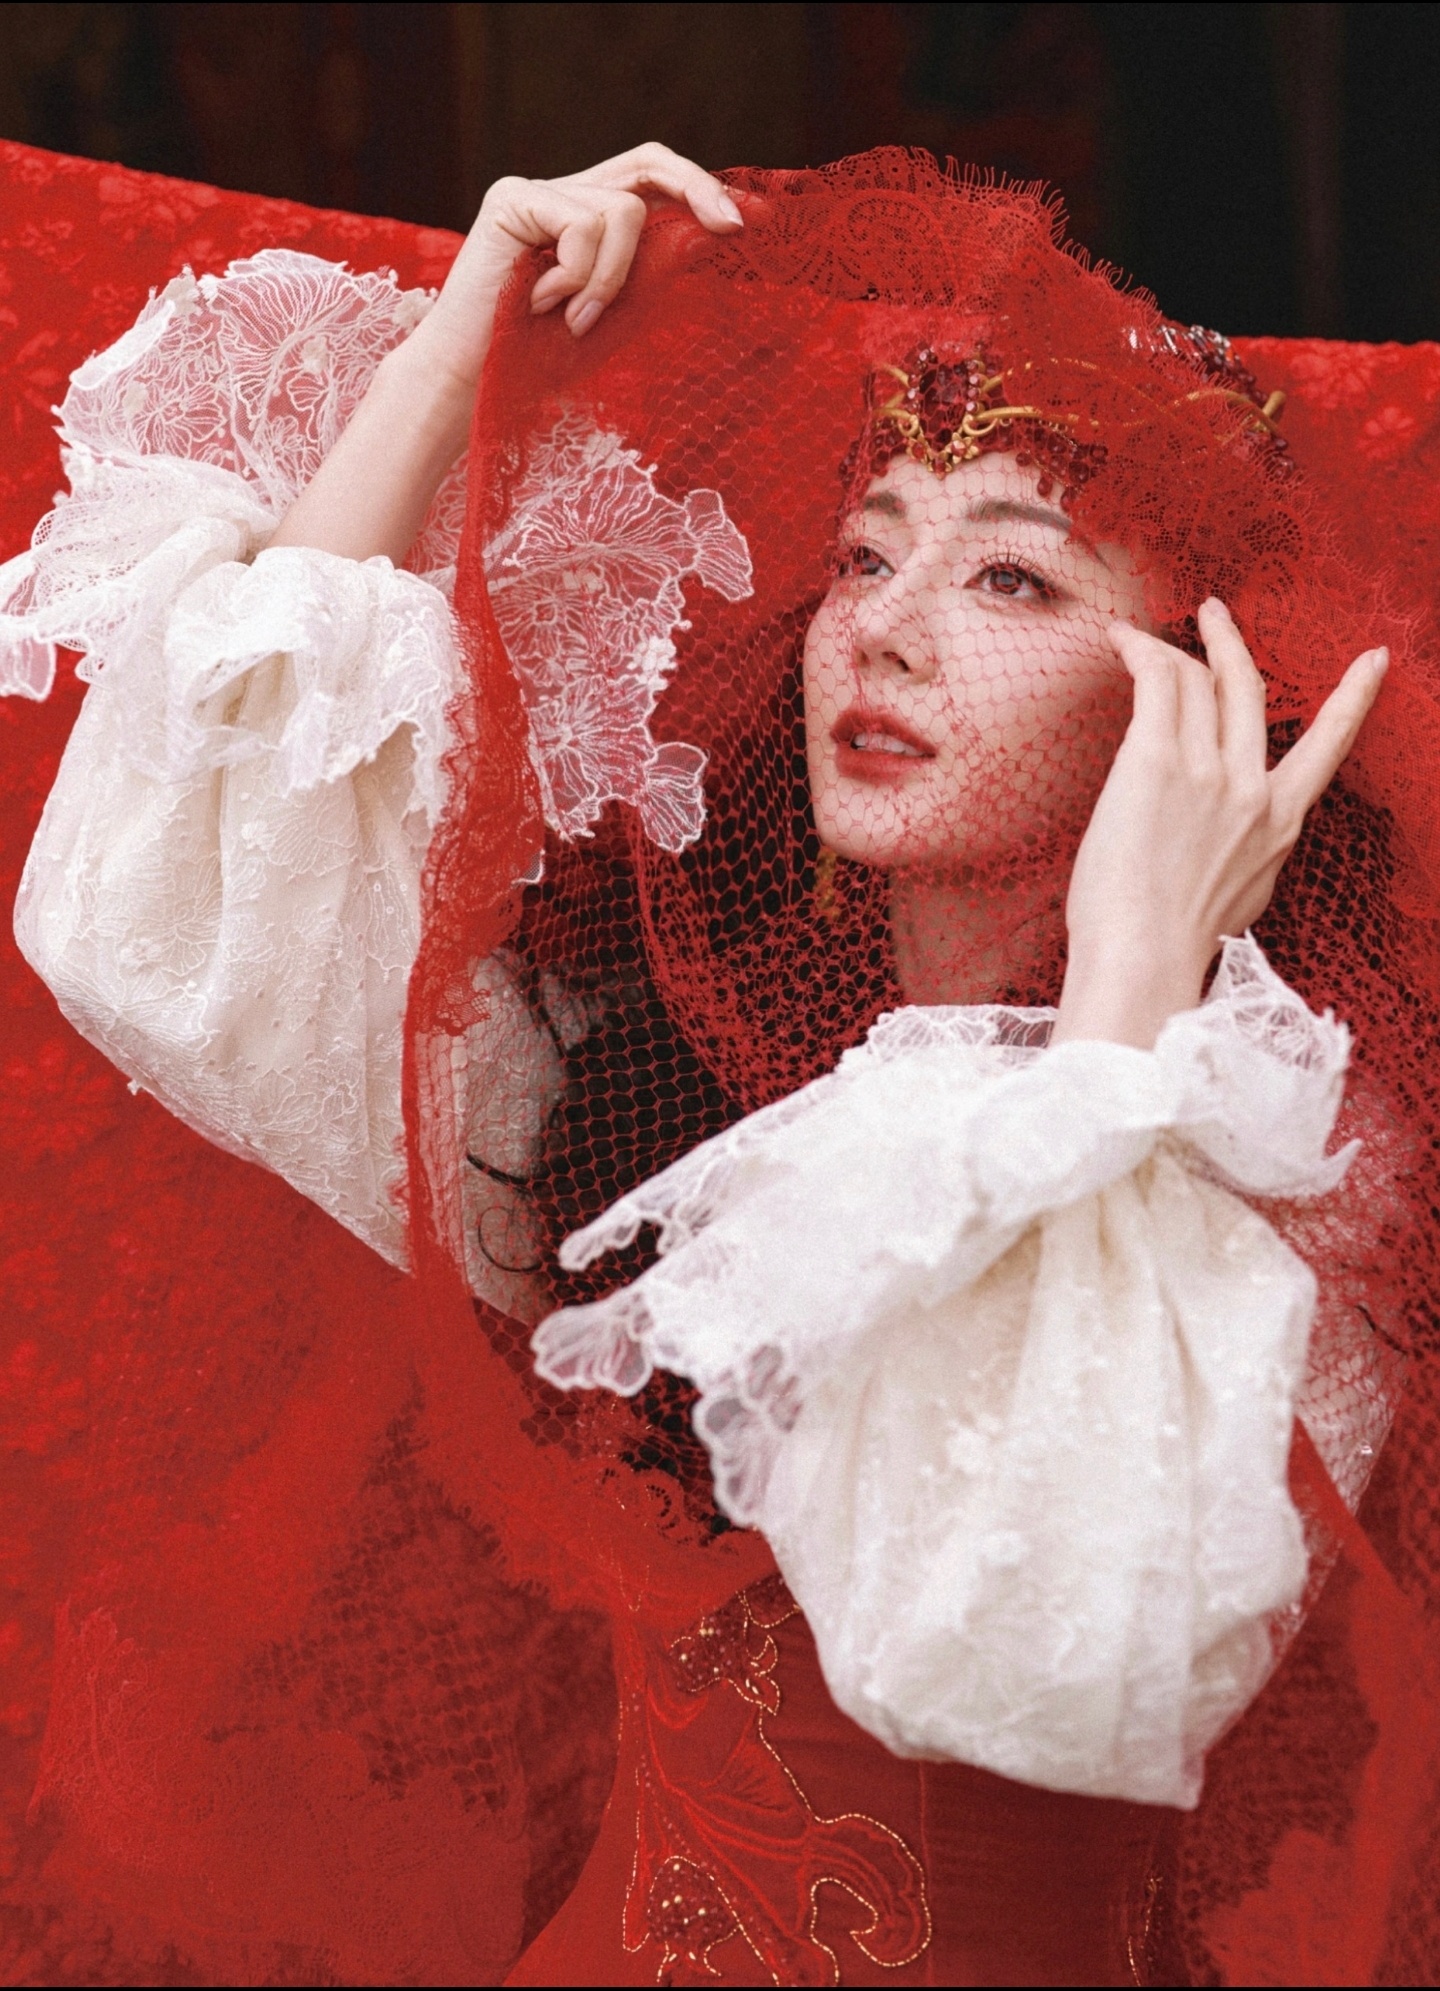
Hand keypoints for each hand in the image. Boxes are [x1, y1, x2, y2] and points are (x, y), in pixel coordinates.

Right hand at [272, 144, 740, 564]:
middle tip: (729, 227)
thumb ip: (648, 273)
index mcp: (584, 220)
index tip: (745, 223)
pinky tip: (545, 304)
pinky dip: (580, 275)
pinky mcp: (513, 199)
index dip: (699, 191)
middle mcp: (560, 195)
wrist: (470, 388)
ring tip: (574, 319)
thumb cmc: (536, 365)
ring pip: (624, 210)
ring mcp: (534, 192)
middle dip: (697, 188)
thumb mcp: (611, 314)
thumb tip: (712, 236)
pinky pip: (585, 225)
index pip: (651, 182)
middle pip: (647, 162)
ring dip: (612, 278)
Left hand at [1053, 597, 1386, 1048]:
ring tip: (1138, 635)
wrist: (1143, 958)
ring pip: (1196, 682)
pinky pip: (1157, 683)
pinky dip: (1140, 651)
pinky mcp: (1157, 761)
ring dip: (1170, 647)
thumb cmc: (1171, 946)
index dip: (1350, 699)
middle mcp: (1252, 790)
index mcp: (1279, 827)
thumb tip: (1229, 846)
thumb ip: (1246, 857)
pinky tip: (1121, 642)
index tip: (1372, 661)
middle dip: (1230, 644)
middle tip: (1213, 614)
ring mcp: (1207, 771)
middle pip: (1248, 691)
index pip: (1324, 747)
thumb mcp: (1239, 900)